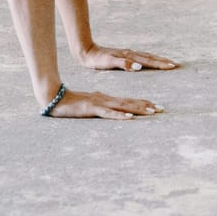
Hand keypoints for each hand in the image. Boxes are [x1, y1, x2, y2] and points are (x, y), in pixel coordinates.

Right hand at [45, 88, 162, 118]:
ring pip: (123, 106)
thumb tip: (112, 111)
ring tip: (152, 112)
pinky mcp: (92, 108)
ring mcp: (99, 103)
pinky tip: (130, 117)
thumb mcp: (90, 105)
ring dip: (138, 109)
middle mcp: (106, 99)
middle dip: (147, 106)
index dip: (143, 103)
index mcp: (106, 98)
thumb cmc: (71, 103)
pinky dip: (120, 115)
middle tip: (162, 109)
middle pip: (130, 103)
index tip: (157, 106)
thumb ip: (102, 107)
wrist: (54, 98)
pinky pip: (108, 113)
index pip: (128, 101)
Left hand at [78, 44, 178, 71]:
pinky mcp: (124, 56)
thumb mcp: (109, 63)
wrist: (86, 51)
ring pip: (147, 56)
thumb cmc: (97, 59)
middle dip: (164, 61)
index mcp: (129, 56)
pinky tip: (149, 62)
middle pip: (151, 57)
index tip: (173, 66)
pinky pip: (141, 57)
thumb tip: (139, 66)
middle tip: (176, 65)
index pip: (149, 61)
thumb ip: (124, 64)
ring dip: (158, 60)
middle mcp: (130, 54)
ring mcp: (128, 54)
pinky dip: (149, 60)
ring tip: (168, 63)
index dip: (161, 64)